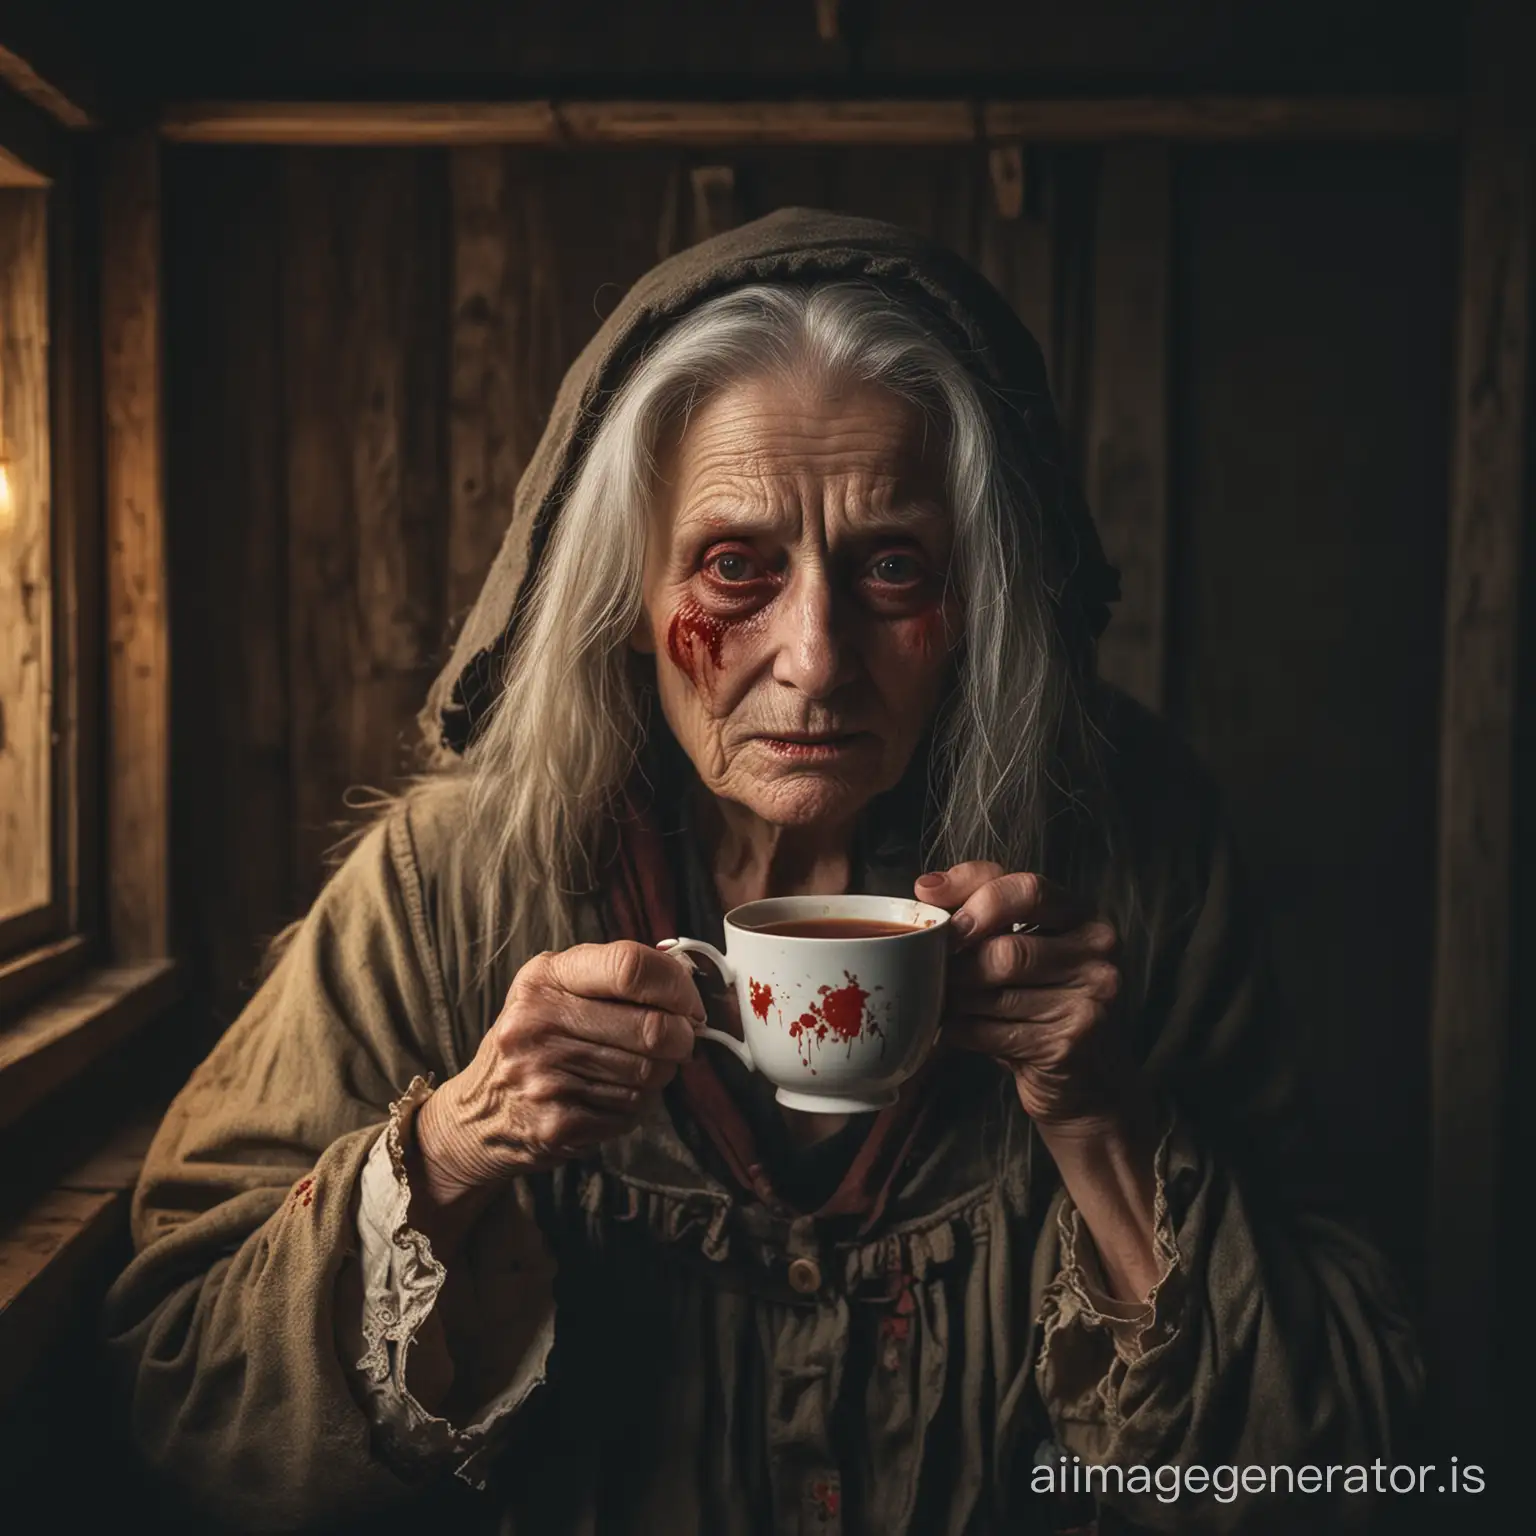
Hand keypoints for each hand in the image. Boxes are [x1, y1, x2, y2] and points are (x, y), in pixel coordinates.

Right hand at [413, 942, 703, 1217]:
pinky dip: (634, 1107)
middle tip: (680, 1041)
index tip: (689, 1003)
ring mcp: (545, 1076)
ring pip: (649, 1074)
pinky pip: (631, 1112)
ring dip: (659, 1074)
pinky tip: (609, 1097)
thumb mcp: (556, 988)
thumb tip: (688, 979)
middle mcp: (538, 1022)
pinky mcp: (557, 1124)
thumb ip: (614, 975)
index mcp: (545, 977)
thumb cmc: (536, 1038)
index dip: (676, 985)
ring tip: (635, 1068)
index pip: (629, 966)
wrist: (479, 1113)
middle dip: (682, 1038)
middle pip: (652, 1028)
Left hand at [917, 863, 1134, 1129]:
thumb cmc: (1038, 994)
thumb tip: (927, 887)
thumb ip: (980, 901)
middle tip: (931, 972)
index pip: (1028, 889)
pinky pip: (992, 1032)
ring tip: (942, 999)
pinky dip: (961, 1031)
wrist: (1081, 1075)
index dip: (975, 900)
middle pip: (1006, 950)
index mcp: (1083, 915)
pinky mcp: (1069, 1044)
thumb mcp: (1020, 938)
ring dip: (954, 999)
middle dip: (958, 965)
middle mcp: (1097, 953)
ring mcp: (1090, 1000)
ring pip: (995, 993)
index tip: (941, 918)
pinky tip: (955, 1029)